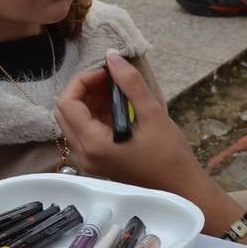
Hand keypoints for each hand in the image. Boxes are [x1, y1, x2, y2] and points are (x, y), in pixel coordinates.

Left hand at [56, 53, 216, 207]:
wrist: (181, 190)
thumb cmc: (170, 156)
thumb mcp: (152, 114)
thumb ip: (130, 84)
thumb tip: (112, 57)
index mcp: (93, 144)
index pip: (67, 103)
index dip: (83, 81)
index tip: (106, 73)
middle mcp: (84, 155)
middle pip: (64, 112)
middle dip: (83, 90)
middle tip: (109, 80)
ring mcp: (89, 161)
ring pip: (73, 122)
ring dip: (89, 101)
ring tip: (116, 90)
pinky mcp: (97, 163)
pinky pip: (85, 133)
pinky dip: (95, 115)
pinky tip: (117, 106)